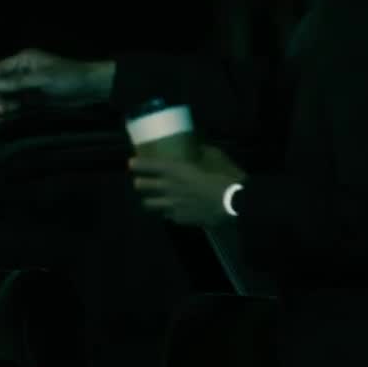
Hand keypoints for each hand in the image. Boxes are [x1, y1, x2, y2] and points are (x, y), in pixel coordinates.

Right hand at [0, 48, 115, 113]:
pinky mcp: (34, 96)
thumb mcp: (44, 79)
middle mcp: (23, 71)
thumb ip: (19, 82)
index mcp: (24, 60)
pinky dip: (12, 107)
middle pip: (0, 82)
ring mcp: (28, 84)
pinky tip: (12, 113)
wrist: (91, 87)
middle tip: (0, 108)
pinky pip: (17, 102)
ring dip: (4, 102)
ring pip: (7, 94)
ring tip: (7, 111)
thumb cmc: (70, 77)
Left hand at [130, 145, 246, 227]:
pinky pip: (166, 215)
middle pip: (141, 186)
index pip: (146, 165)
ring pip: (149, 204)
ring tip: (154, 199)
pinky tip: (174, 210)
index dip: (137, 164)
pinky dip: (168, 212)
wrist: (235, 204)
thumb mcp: (215, 157)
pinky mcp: (179, 219)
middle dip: (140, 183)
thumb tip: (198, 147)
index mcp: (174, 169)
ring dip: (150, 200)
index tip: (131, 163)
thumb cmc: (226, 177)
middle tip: (142, 182)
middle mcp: (168, 187)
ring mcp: (171, 205)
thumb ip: (202, 152)